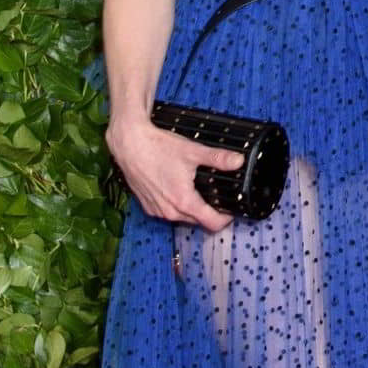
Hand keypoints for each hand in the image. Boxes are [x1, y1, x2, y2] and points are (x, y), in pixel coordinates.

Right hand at [107, 116, 240, 230]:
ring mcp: (156, 210)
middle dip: (209, 212)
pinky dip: (175, 205)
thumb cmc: (157, 147)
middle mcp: (169, 211)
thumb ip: (218, 158)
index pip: (212, 224)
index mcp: (183, 202)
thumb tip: (239, 161)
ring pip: (182, 218)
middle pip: (198, 221)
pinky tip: (176, 188)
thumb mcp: (192, 151)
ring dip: (191, 209)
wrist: (128, 143)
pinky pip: (167, 212)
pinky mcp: (147, 205)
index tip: (230, 209)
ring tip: (196, 190)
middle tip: (214, 195)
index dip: (225, 218)